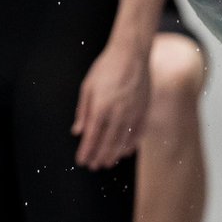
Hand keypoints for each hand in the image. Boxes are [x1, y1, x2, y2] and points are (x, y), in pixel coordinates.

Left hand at [72, 45, 149, 169]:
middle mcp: (118, 113)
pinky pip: (137, 133)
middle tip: (93, 166)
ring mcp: (133, 113)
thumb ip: (83, 111)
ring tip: (107, 163)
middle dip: (99, 157)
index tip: (82, 161)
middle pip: (107, 143)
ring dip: (114, 154)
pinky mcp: (144, 110)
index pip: (92, 136)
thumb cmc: (106, 68)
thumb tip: (77, 132)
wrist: (131, 54)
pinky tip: (124, 152)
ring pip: (123, 141)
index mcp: (101, 107)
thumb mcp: (88, 87)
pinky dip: (130, 145)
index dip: (86, 151)